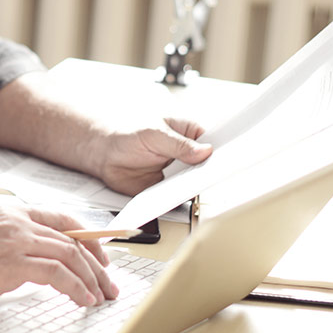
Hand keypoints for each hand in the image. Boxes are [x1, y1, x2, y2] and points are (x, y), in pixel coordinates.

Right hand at [0, 205, 118, 305]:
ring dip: (91, 277)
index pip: (63, 218)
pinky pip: (58, 272)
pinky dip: (75, 286)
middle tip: (108, 281)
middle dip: (96, 263)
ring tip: (99, 294)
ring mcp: (17, 239)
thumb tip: (38, 262)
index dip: (88, 236)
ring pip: (70, 254)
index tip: (101, 255)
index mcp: (13, 211)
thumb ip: (14, 241)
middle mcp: (18, 220)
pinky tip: (82, 297)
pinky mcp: (14, 261)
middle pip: (72, 238)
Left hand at [94, 117, 211, 195]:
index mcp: (188, 133)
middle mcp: (186, 154)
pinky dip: (181, 200)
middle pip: (208, 165)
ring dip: (197, 187)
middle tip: (216, 175)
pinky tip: (181, 199)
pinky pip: (178, 197)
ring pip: (196, 183)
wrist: (103, 153)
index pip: (213, 141)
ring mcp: (178, 173)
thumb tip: (205, 151)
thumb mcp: (154, 134)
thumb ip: (179, 144)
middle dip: (212, 171)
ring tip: (200, 187)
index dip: (222, 149)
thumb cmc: (127, 134)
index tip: (229, 156)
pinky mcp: (167, 189)